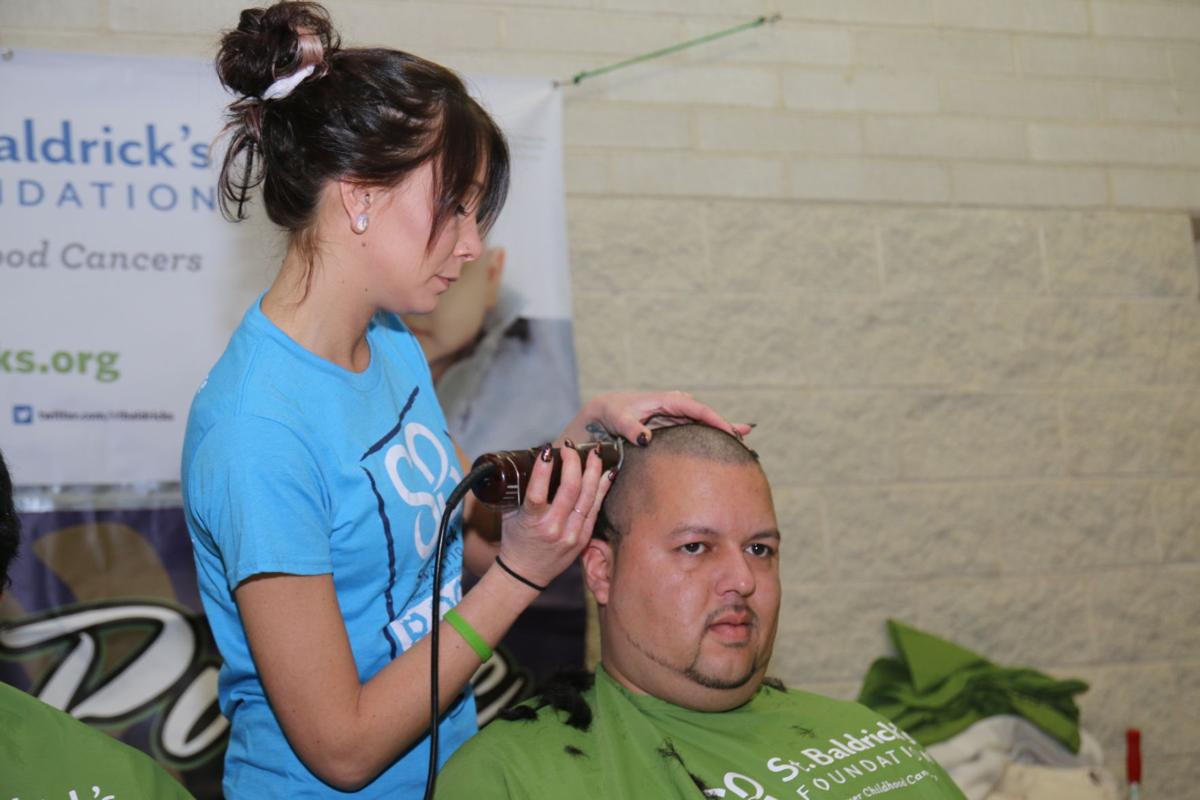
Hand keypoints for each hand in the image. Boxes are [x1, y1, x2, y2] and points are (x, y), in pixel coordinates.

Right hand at [496, 443, 613, 588]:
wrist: (525, 574)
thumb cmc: (515, 540)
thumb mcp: (510, 515)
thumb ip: (518, 491)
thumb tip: (530, 460)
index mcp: (532, 522)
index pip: (538, 492)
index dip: (543, 469)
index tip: (547, 449)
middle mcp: (554, 528)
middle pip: (570, 489)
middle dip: (573, 463)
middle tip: (570, 448)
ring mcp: (571, 534)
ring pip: (588, 497)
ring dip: (593, 471)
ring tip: (595, 453)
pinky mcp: (583, 538)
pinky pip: (596, 509)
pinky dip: (603, 489)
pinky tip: (608, 473)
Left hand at [565, 390, 751, 445]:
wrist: (605, 412)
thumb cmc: (612, 413)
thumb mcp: (618, 419)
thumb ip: (631, 428)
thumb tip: (646, 439)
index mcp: (667, 401)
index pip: (698, 410)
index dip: (716, 421)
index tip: (730, 433)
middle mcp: (677, 406)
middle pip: (707, 417)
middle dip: (726, 429)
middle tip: (745, 444)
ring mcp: (677, 417)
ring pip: (705, 425)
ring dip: (723, 434)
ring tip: (744, 448)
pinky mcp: (674, 426)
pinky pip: (696, 431)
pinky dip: (711, 437)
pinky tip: (728, 444)